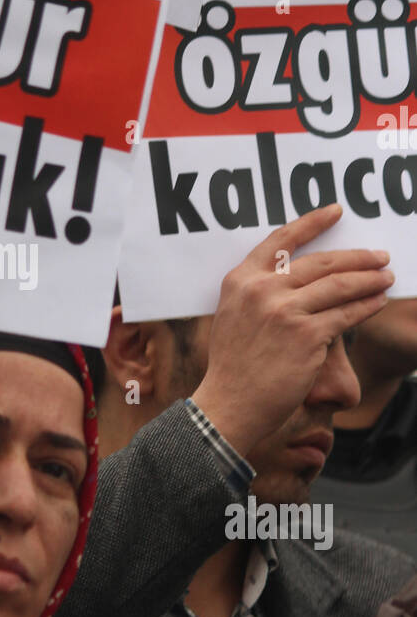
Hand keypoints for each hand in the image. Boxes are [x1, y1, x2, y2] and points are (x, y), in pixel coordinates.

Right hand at [192, 204, 392, 456]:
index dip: (312, 222)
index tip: (335, 212)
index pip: (281, 240)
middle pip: (321, 262)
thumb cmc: (234, 366)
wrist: (230, 403)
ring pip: (339, 285)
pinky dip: (366, 306)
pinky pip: (346, 314)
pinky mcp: (307, 335)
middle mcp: (262, 289)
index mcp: (240, 280)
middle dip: (356, 257)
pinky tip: (378, 301)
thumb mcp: (234, 316)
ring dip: (369, 279)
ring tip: (387, 277)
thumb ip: (260, 293)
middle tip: (379, 256)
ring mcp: (285, 311)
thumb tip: (302, 280)